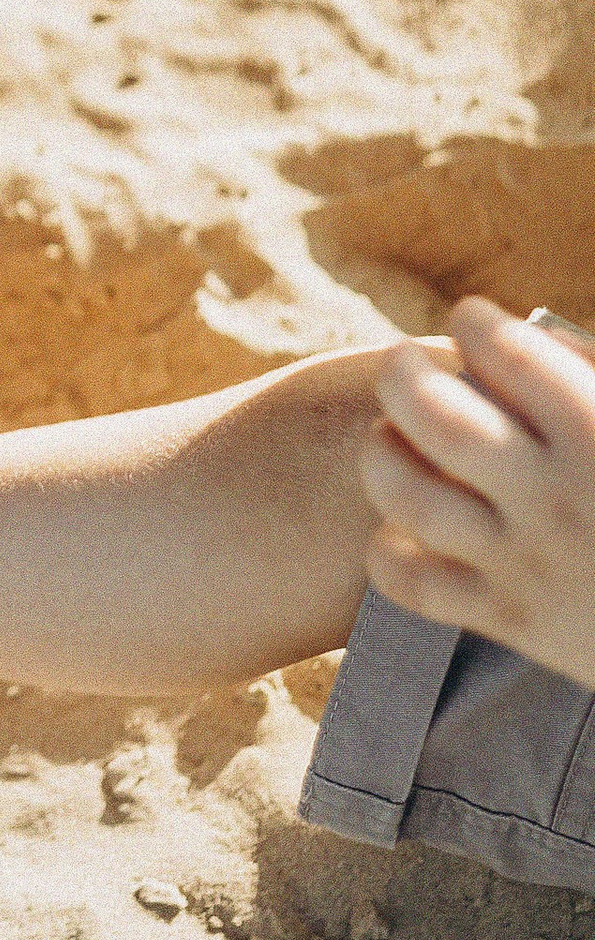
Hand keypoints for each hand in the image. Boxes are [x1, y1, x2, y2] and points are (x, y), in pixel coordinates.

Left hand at [360, 301, 594, 681]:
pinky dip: (389, 553)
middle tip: (400, 363)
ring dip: (383, 454)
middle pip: (436, 415)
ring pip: (410, 496)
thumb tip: (546, 337)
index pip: (509, 354)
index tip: (471, 319)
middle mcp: (556, 494)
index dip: (476, 325)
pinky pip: (415, 584)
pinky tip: (399, 530)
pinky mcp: (514, 620)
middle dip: (402, 376)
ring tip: (386, 436)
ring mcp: (528, 560)